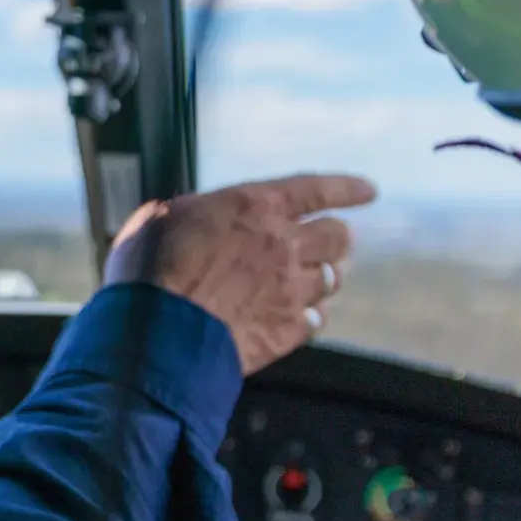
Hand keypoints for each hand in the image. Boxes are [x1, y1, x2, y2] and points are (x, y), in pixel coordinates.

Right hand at [103, 173, 376, 373]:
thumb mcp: (164, 218)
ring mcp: (290, 290)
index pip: (316, 189)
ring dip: (325, 277)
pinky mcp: (287, 330)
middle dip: (338, 239)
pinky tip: (300, 317)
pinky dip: (310, 315)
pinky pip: (316, 320)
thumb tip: (199, 217)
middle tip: (332, 244)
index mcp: (256, 206)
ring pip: (332, 279)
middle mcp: (284, 244)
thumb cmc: (150, 268)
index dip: (346, 188)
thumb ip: (199, 213)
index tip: (370, 191)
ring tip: (314, 281)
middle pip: (338, 238)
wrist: (159, 332)